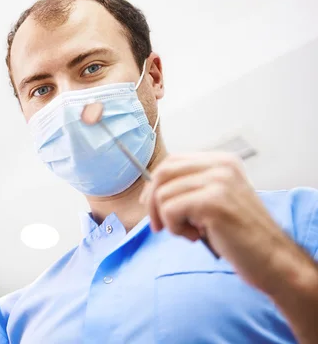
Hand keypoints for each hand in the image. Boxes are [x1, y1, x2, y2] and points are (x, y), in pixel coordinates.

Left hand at [139, 152, 299, 293]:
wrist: (272, 259)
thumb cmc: (239, 234)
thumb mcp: (213, 200)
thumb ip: (189, 188)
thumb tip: (148, 190)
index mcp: (222, 161)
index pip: (172, 161)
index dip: (154, 183)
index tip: (148, 204)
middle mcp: (221, 165)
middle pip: (163, 173)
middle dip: (152, 202)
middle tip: (160, 226)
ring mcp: (218, 181)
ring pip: (163, 194)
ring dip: (168, 220)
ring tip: (191, 232)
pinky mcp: (213, 202)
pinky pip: (170, 210)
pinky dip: (175, 228)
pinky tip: (196, 236)